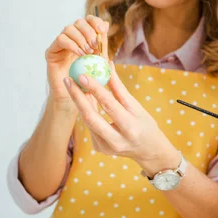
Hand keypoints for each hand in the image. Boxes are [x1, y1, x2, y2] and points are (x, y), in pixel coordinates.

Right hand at [46, 15, 108, 103]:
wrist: (73, 97)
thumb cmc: (89, 80)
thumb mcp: (99, 61)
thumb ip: (101, 44)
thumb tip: (106, 25)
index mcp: (84, 37)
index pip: (88, 20)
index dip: (95, 21)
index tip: (102, 30)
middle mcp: (71, 38)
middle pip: (79, 22)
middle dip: (89, 31)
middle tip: (95, 45)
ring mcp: (60, 44)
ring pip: (69, 28)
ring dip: (81, 38)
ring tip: (88, 52)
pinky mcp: (52, 51)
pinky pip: (60, 39)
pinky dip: (72, 44)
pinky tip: (80, 54)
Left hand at [63, 60, 178, 173]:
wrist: (149, 151)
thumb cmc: (145, 124)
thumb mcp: (137, 107)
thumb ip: (119, 89)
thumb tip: (107, 66)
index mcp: (130, 128)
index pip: (110, 105)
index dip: (95, 90)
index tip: (83, 75)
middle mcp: (117, 140)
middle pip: (91, 117)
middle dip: (77, 97)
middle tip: (68, 80)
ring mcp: (105, 147)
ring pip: (87, 121)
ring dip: (79, 102)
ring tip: (72, 86)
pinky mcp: (99, 148)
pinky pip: (90, 126)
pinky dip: (86, 111)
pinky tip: (82, 100)